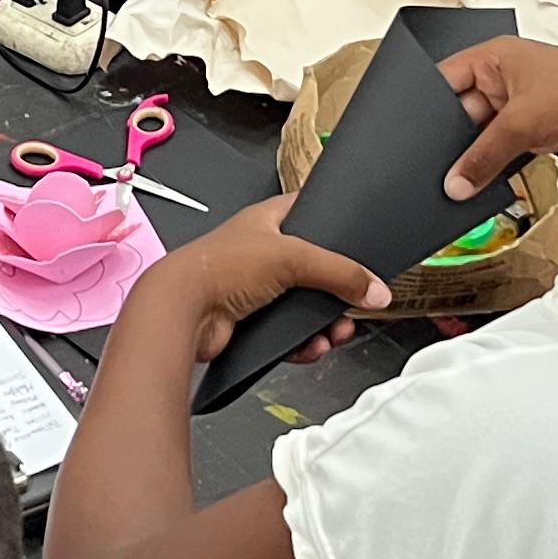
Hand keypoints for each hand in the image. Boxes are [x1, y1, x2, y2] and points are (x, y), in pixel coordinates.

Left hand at [117, 199, 386, 368]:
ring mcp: (256, 289)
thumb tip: (375, 288)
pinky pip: (289, 334)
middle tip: (355, 302)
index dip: (335, 222)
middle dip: (337, 290)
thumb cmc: (216, 267)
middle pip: (315, 268)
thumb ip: (341, 272)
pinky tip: (311, 346)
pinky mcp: (252, 323)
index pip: (311, 211)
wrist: (182, 313)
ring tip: (336, 332)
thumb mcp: (293, 257)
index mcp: (268, 221)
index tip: (360, 238)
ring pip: (304, 306)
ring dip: (323, 323)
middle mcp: (262, 252)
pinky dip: (303, 343)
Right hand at [437, 36, 557, 199]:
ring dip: (476, 157)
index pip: (446, 79)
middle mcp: (507, 79)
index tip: (409, 136)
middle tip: (432, 169)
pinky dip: (495, 167)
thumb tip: (455, 183)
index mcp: (496, 57)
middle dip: (452, 141)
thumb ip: (483, 156)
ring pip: (484, 136)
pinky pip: (504, 151)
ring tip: (455, 181)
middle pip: (462, 112)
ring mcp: (522, 107)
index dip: (428, 107)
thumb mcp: (523, 123)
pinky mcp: (538, 131)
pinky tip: (481, 184)